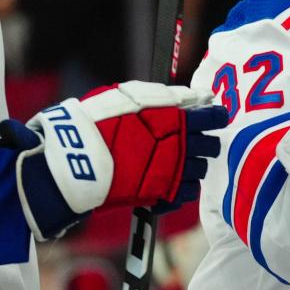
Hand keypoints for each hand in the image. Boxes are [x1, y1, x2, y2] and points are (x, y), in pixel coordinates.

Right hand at [0, 81, 226, 239]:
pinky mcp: (162, 194)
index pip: (214, 118)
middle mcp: (181, 147)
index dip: (215, 116)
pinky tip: (168, 180)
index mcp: (177, 120)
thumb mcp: (130, 97)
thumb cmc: (99, 122)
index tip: (213, 117)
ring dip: (193, 165)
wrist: (74, 160)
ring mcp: (173, 173)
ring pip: (201, 171)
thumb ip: (166, 97)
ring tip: (177, 161)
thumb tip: (195, 95)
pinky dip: (181, 188)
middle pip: (211, 146)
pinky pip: (186, 193)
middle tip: (191, 140)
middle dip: (205, 142)